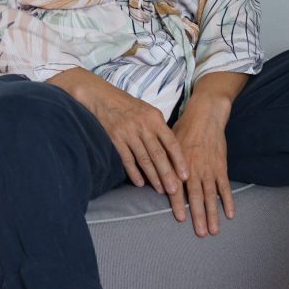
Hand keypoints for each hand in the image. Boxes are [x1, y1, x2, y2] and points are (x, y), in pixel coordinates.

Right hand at [48, 68, 188, 220]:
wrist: (103, 98)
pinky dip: (134, 173)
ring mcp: (129, 133)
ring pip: (144, 159)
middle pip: (158, 154)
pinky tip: (140, 183)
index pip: (171, 142)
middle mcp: (143, 126)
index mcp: (155, 118)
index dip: (179, 160)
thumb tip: (173, 150)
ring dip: (153, 176)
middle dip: (167, 174)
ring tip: (160, 189)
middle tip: (175, 190)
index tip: (185, 175)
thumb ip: (160, 129)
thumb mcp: (149, 111)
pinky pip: (127, 159)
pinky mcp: (115, 139)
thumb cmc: (130, 106)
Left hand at [170, 90, 236, 236]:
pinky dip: (228, 200)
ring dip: (213, 214)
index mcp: (180, 163)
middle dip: (198, 215)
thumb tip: (153, 175)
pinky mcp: (221, 166)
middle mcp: (195, 168)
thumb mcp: (168, 142)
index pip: (178, 187)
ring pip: (211, 195)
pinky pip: (225, 186)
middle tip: (201, 233)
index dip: (179, 204)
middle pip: (197, 196)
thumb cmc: (184, 128)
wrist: (206, 115)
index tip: (181, 219)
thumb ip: (164, 160)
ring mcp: (210, 168)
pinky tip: (230, 214)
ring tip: (214, 230)